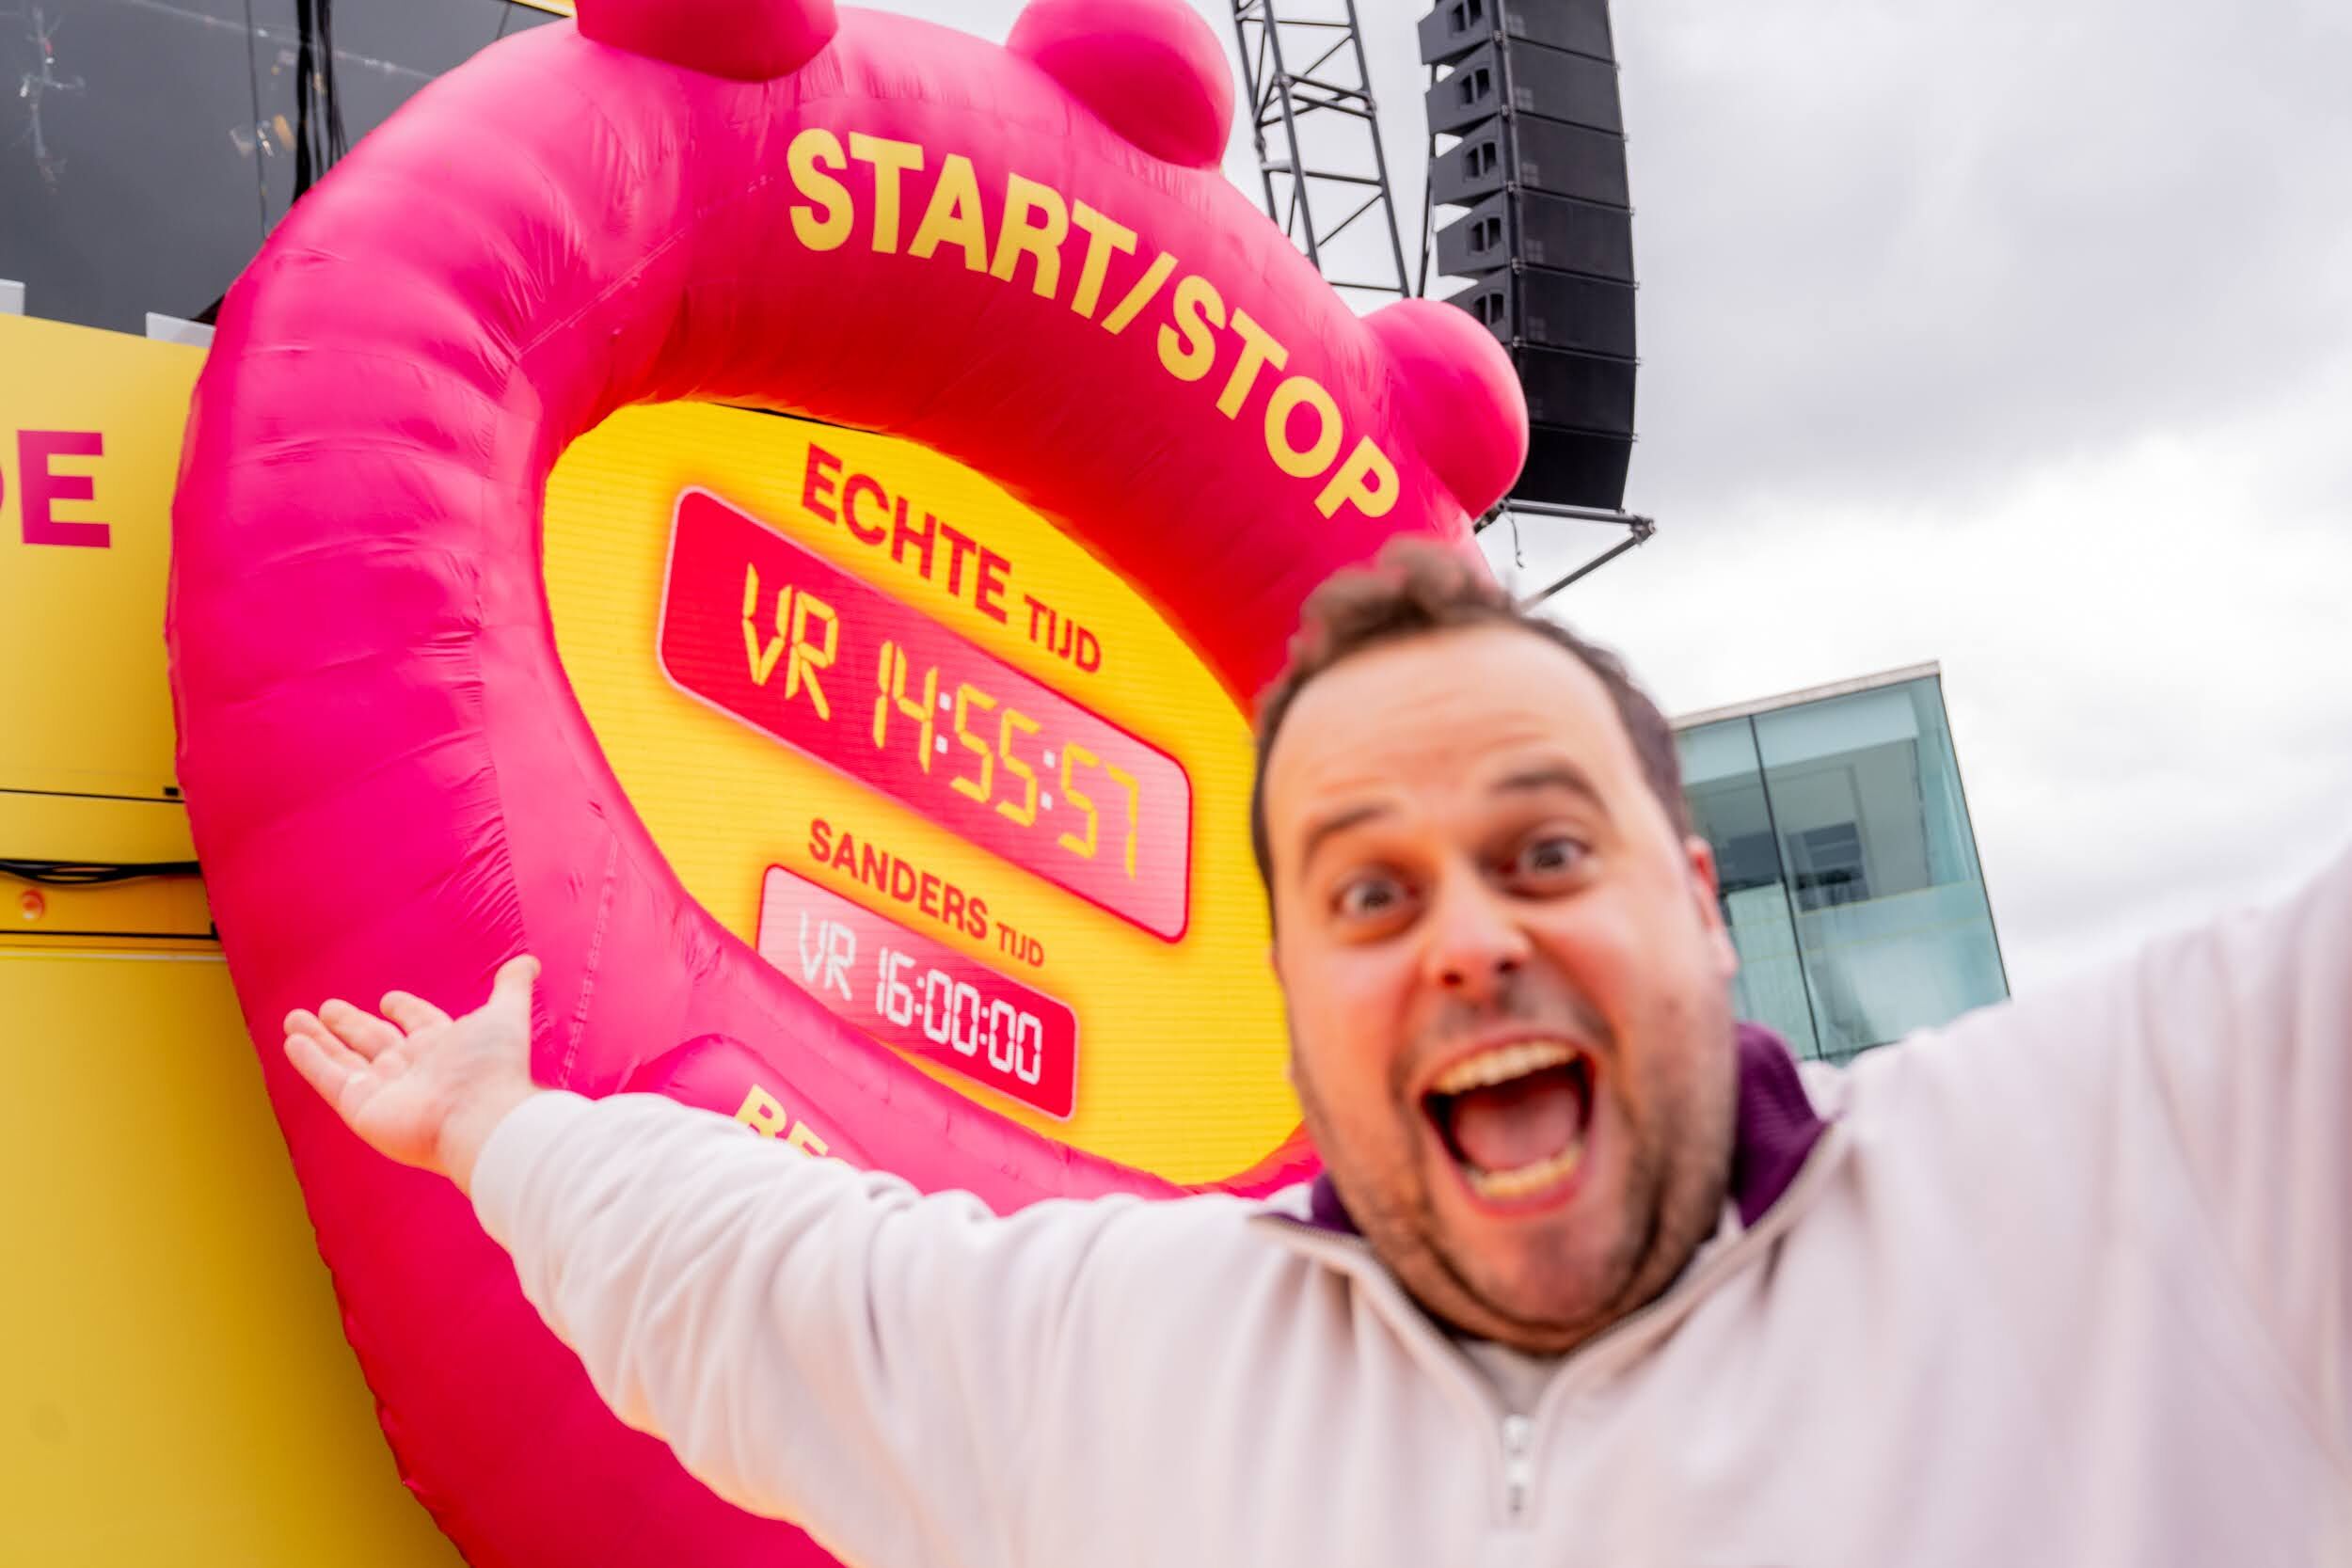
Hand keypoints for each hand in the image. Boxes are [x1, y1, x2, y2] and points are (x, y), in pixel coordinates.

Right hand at [283, 955, 544, 1194]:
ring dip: (320, 1039)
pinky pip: (329, 1079)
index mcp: (445, 1047)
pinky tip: (292, 1042)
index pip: (419, 1024)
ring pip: (345, 1059)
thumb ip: (512, 988)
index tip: (389, 1000)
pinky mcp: (361, 1108)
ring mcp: (385, 1090)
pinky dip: (311, 1061)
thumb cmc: (494, 1068)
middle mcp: (413, 1069)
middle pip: (374, 1041)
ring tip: (294, 1019)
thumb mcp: (506, 1016)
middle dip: (351, 1025)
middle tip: (327, 1008)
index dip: (405, 1010)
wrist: (480, 1118)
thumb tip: (529, 962)